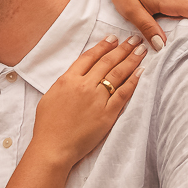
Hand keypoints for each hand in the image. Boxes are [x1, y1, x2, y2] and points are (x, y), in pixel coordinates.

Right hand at [29, 35, 144, 168]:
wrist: (53, 148)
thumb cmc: (47, 126)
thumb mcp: (49, 97)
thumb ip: (64, 83)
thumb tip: (75, 76)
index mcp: (68, 80)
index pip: (89, 57)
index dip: (102, 46)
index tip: (113, 38)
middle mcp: (84, 86)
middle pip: (107, 62)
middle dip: (122, 48)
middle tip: (133, 39)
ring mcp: (97, 99)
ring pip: (118, 74)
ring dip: (131, 59)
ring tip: (141, 50)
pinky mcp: (107, 114)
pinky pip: (124, 93)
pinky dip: (133, 81)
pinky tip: (141, 72)